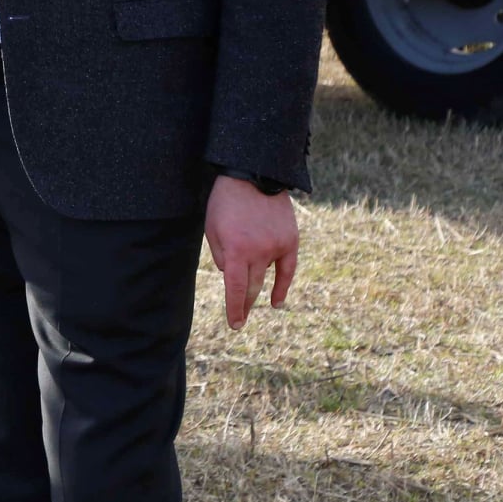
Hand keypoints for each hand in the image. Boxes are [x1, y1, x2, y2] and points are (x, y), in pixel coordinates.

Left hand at [205, 173, 297, 329]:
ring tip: (249, 304)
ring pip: (266, 278)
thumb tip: (229, 275)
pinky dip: (282, 287)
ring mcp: (276, 248)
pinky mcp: (290, 241)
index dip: (235, 309)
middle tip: (239, 319)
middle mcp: (258, 253)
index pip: (235, 289)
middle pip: (251, 288)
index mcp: (235, 251)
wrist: (254, 177)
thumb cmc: (225, 202)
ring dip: (257, 292)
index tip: (235, 324)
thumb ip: (219, 255)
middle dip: (244, 305)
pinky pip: (287, 270)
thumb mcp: (212, 228)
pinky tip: (277, 302)